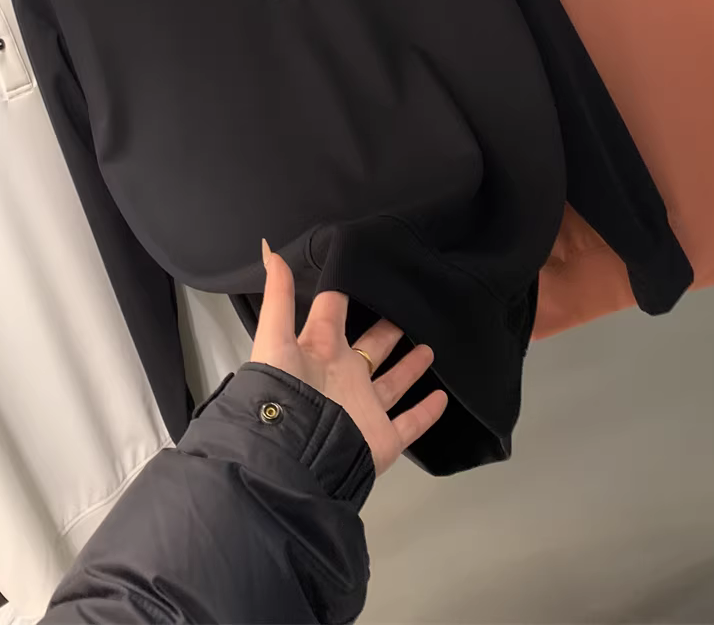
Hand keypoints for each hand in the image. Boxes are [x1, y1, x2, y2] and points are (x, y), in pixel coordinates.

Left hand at [251, 239, 447, 474]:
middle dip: (386, 330)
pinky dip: (426, 412)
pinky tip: (442, 397)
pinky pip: (409, 424)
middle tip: (405, 309)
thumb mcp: (275, 339)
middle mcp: (342, 377)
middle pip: (369, 347)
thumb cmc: (282, 395)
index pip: (332, 315)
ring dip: (409, 367)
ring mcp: (363, 408)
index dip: (344, 294)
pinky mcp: (380, 438)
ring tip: (428, 347)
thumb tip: (271, 253)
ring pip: (392, 383)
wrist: (291, 459)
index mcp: (317, 352)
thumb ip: (278, 298)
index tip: (365, 273)